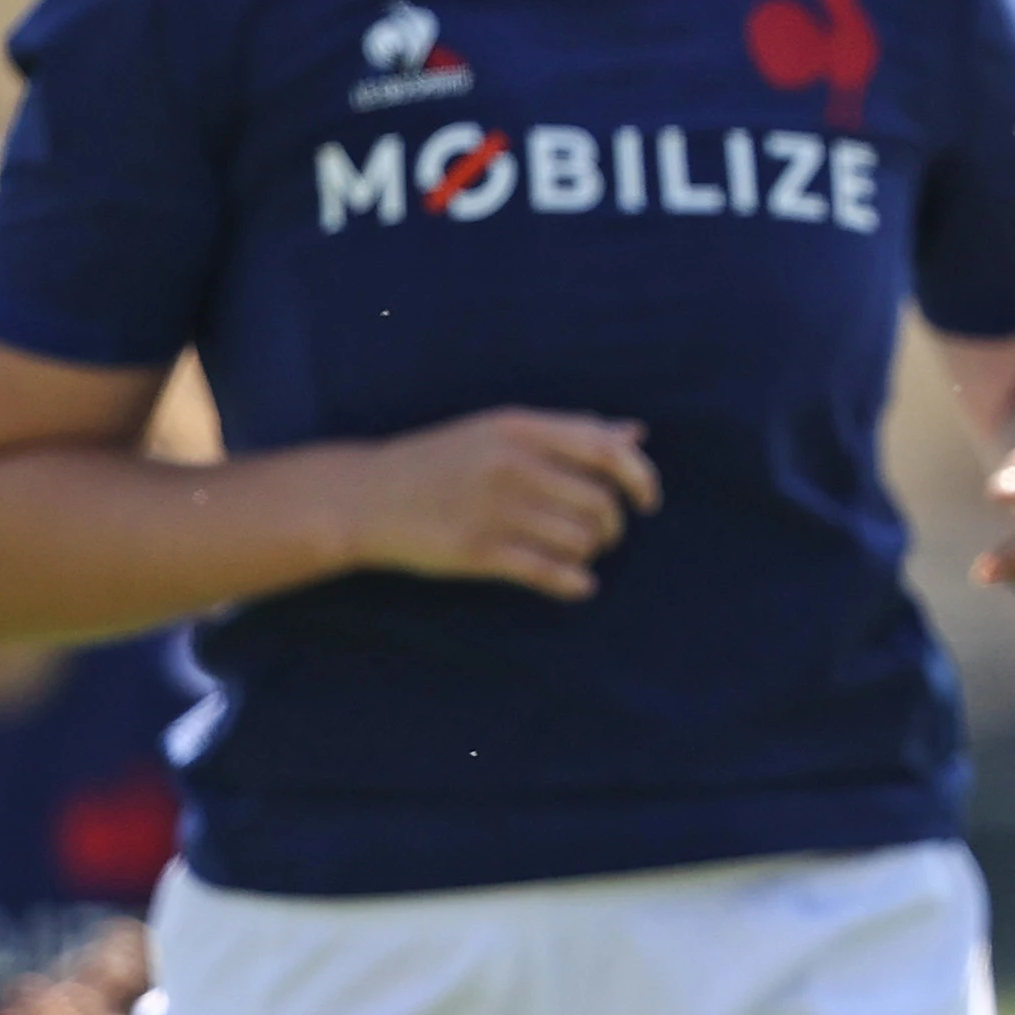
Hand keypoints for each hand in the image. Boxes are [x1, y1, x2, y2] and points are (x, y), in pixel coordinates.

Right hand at [345, 409, 660, 599]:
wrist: (365, 495)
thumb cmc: (443, 462)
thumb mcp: (501, 432)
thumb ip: (570, 433)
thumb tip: (635, 436)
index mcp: (520, 428)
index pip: (605, 449)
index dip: (641, 478)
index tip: (648, 502)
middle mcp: (511, 464)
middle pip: (599, 502)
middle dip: (612, 527)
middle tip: (600, 537)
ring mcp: (494, 508)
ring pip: (579, 540)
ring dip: (589, 554)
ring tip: (575, 554)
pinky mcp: (478, 551)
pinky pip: (548, 572)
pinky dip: (574, 583)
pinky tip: (577, 586)